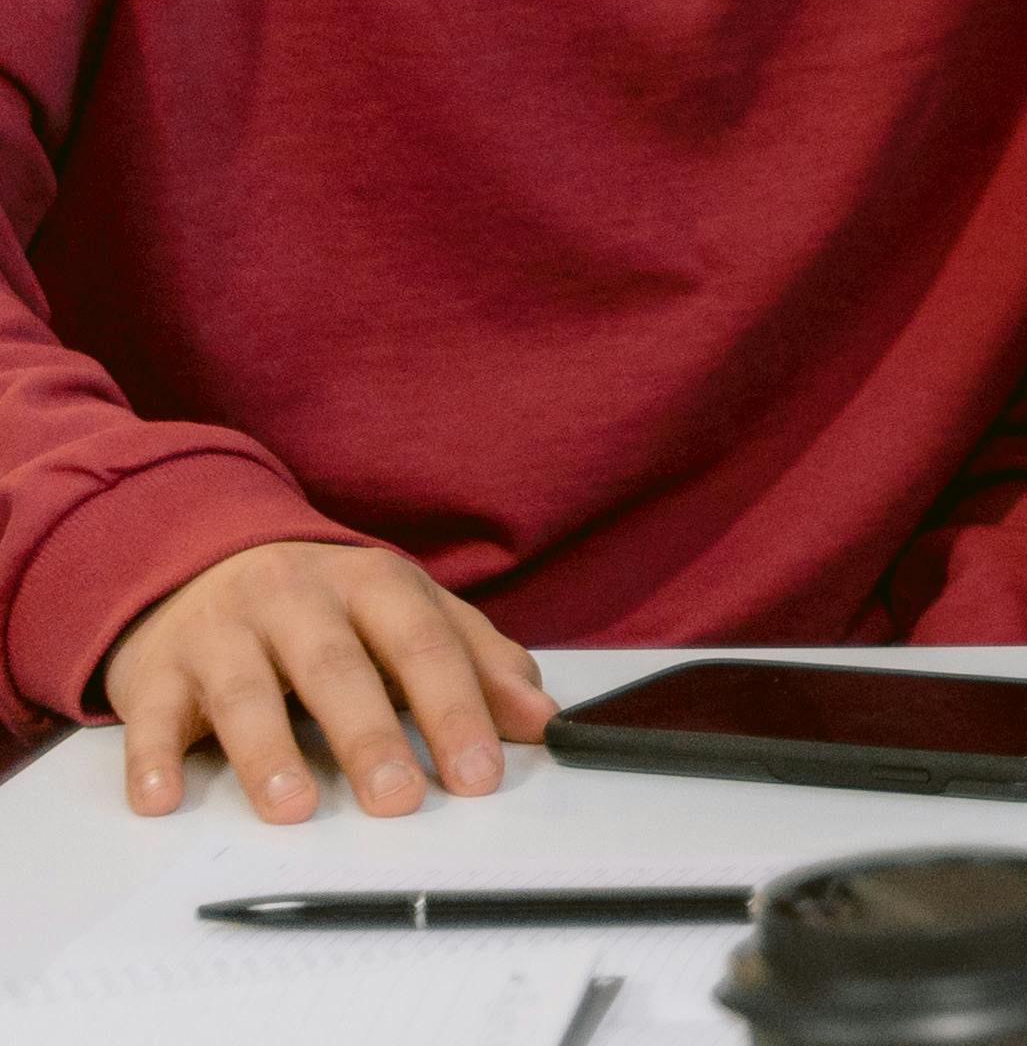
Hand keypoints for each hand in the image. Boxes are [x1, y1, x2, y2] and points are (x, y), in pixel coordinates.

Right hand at [101, 539, 548, 822]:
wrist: (199, 558)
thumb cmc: (322, 603)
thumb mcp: (407, 612)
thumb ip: (477, 661)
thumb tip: (540, 721)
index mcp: (371, 582)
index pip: (423, 646)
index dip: (454, 709)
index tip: (478, 774)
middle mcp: (295, 599)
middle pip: (336, 667)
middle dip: (370, 735)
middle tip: (399, 798)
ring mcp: (220, 633)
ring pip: (244, 692)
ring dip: (268, 752)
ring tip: (295, 806)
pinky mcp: (156, 672)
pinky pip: (149, 717)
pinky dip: (152, 760)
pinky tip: (163, 799)